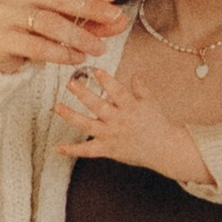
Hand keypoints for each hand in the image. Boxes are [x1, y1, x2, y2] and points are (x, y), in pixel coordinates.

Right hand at [0, 0, 124, 78]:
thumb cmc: (28, 27)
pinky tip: (75, 57)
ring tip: (98, 47)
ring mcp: (5, 14)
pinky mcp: (0, 38)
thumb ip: (90, 18)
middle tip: (113, 19)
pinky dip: (60, 53)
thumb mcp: (61, 18)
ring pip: (48, 22)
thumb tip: (120, 21)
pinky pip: (35, 46)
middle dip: (91, 8)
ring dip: (78, 35)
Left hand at [54, 69, 205, 184]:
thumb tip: (136, 73)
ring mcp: (111, 136)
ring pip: (87, 125)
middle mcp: (119, 121)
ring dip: (71, 116)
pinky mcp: (107, 150)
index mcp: (131, 107)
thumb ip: (141, 88)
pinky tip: (58, 148)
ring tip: (57, 107)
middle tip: (71, 83)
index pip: (118, 92)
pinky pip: (87, 151)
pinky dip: (72, 150)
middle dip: (84, 94)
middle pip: (98, 107)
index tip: (97, 71)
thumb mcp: (151, 102)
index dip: (107, 81)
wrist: (164, 149)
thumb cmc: (157, 124)